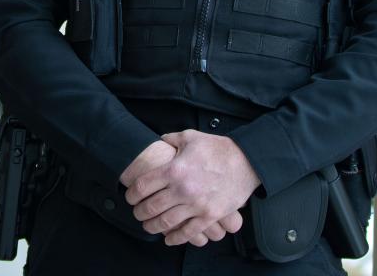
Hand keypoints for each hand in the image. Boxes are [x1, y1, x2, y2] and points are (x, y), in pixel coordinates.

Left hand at [123, 129, 261, 245]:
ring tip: (148, 226)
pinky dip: (175, 238)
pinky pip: (188, 233)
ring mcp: (197, 205)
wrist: (247, 161)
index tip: (129, 197)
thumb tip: (158, 142)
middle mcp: (183, 189)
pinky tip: (168, 239)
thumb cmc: (218, 148)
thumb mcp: (190, 137)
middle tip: (137, 213)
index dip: (131, 194)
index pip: (142, 186)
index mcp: (174, 170)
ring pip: (166, 222)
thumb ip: (170, 140)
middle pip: (151, 207)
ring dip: (153, 227)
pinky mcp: (210, 216)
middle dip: (139, 212)